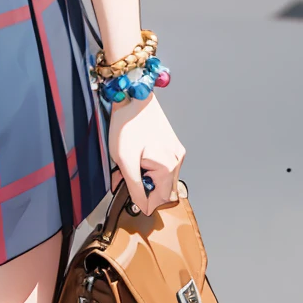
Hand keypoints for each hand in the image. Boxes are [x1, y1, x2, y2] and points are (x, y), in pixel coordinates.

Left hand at [107, 94, 183, 215]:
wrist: (132, 96)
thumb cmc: (127, 124)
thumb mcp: (125, 161)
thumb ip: (134, 187)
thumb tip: (142, 206)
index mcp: (169, 166)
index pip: (162, 199)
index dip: (145, 203)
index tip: (130, 200)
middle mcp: (178, 159)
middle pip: (164, 190)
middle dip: (145, 189)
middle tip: (126, 179)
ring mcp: (176, 152)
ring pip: (164, 179)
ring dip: (148, 179)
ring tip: (131, 166)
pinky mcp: (171, 145)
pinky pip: (164, 167)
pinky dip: (150, 168)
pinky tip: (137, 158)